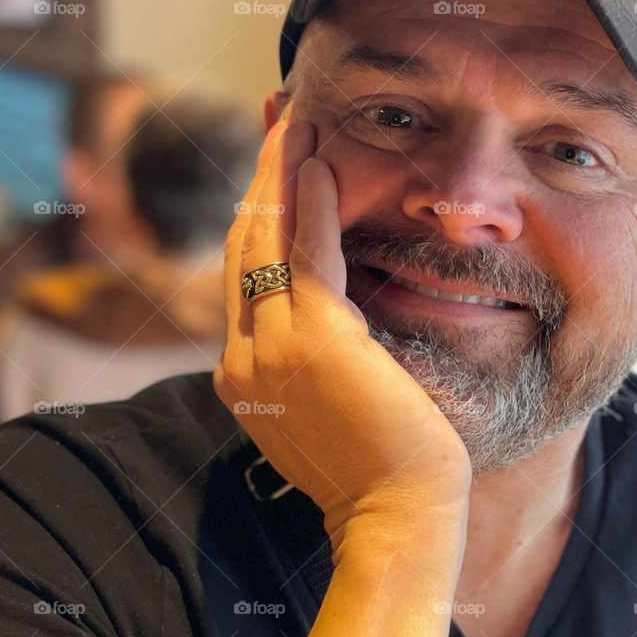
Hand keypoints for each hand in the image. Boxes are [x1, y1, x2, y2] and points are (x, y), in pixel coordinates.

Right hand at [214, 113, 472, 546]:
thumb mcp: (326, 409)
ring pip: (267, 239)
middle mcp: (242, 357)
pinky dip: (313, 204)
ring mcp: (271, 349)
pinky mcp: (316, 341)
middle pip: (243, 244)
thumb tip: (331, 319)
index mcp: (243, 374)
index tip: (273, 168)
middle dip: (262, 176)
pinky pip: (308, 255)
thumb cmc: (380, 470)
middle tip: (279, 119)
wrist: (394, 518)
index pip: (242, 274)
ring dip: (283, 172)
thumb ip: (311, 362)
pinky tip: (321, 163)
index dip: (255, 213)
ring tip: (297, 119)